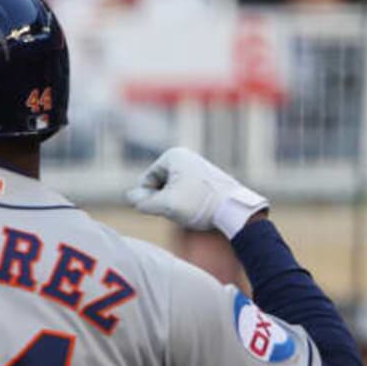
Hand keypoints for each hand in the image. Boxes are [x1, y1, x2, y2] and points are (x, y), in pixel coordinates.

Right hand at [126, 147, 269, 238]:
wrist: (235, 209)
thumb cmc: (199, 204)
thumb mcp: (165, 205)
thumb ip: (142, 202)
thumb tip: (131, 197)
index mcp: (173, 156)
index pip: (146, 181)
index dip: (152, 198)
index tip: (171, 205)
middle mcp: (185, 156)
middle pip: (159, 184)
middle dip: (164, 199)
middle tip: (182, 208)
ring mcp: (197, 166)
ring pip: (172, 190)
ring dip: (175, 203)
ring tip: (192, 209)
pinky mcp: (206, 178)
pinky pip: (186, 191)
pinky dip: (187, 202)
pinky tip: (200, 209)